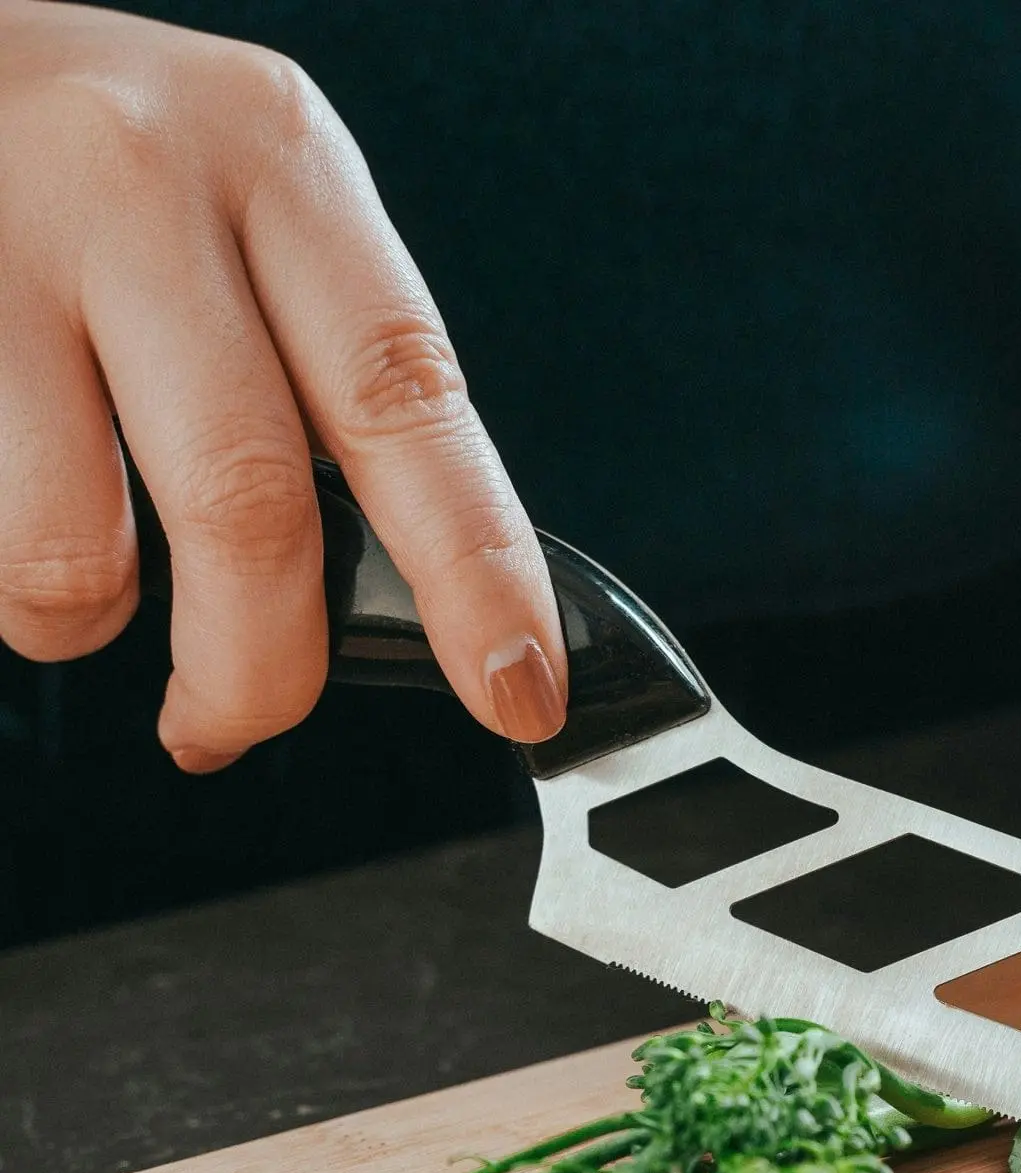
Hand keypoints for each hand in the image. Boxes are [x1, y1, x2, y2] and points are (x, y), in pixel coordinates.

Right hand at [0, 1, 565, 768]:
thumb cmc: (94, 168)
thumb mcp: (243, 208)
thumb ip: (326, 367)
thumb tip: (420, 593)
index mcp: (279, 156)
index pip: (408, 402)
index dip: (476, 573)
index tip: (520, 690)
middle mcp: (140, 178)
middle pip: (247, 506)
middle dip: (261, 667)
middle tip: (238, 718)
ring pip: (70, 551)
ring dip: (84, 624)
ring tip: (83, 589)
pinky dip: (4, 577)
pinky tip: (12, 501)